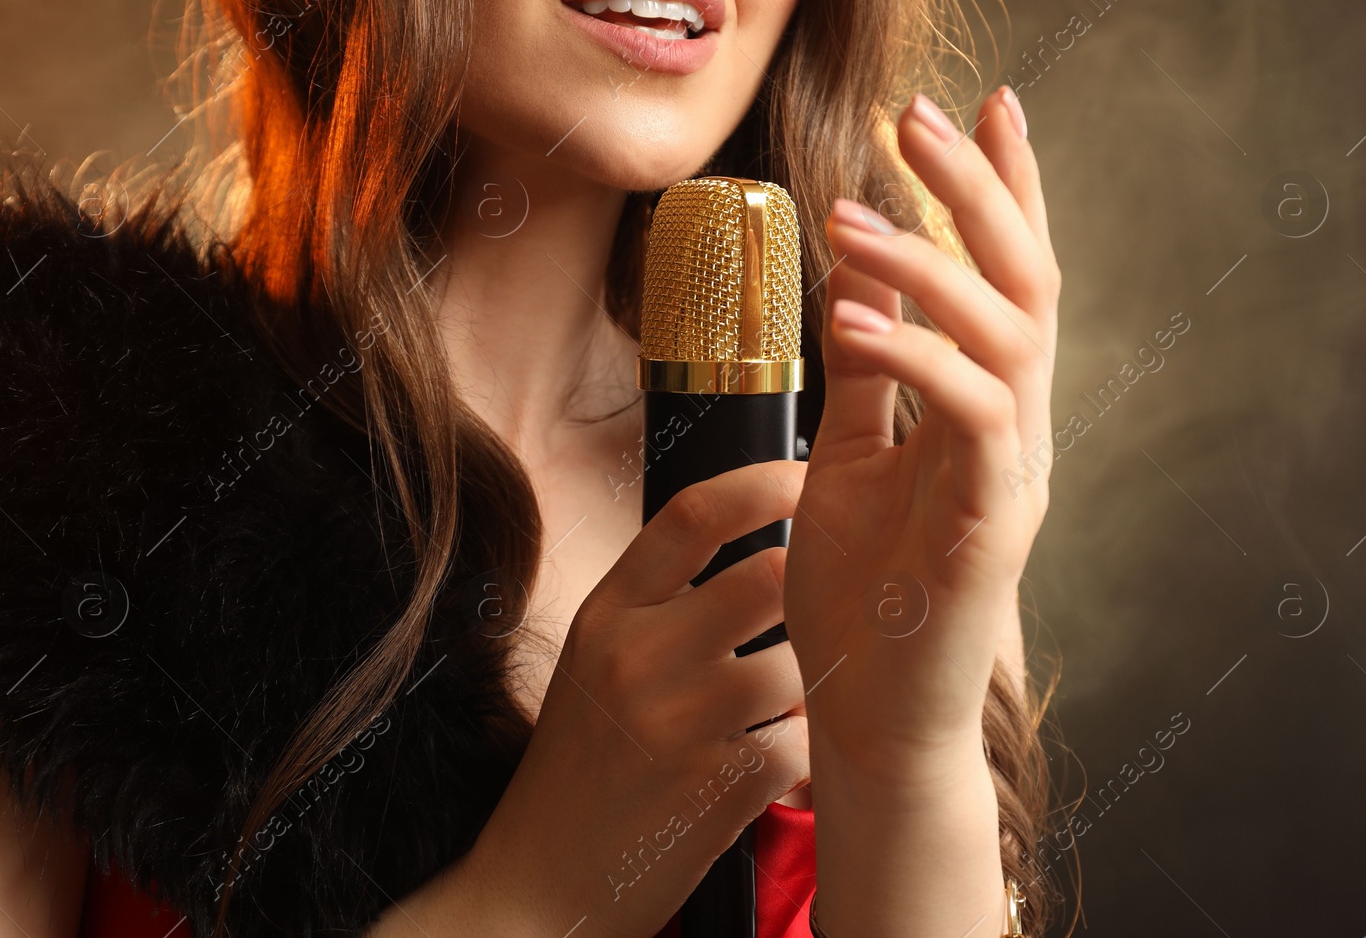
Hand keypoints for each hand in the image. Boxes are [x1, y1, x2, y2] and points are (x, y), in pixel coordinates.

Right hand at [463, 460, 811, 937]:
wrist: (538, 888)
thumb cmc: (579, 772)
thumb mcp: (594, 667)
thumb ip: (656, 609)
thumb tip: (750, 558)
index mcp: (606, 614)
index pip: (691, 515)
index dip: (761, 483)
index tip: (805, 478)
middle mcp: (637, 655)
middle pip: (768, 578)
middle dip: (811, 596)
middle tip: (827, 615)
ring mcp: (676, 721)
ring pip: (798, 665)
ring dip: (813, 687)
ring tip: (794, 710)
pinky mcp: (715, 787)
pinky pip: (802, 744)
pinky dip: (806, 755)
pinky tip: (782, 767)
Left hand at [785, 85, 1057, 781]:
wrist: (868, 715)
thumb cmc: (862, 594)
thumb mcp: (850, 460)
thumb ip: (864, 372)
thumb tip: (859, 273)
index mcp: (986, 410)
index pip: (1005, 279)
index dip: (1002, 190)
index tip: (981, 103)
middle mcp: (1016, 430)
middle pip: (1025, 283)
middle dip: (978, 191)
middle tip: (919, 113)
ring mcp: (1012, 476)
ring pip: (1007, 336)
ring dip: (931, 264)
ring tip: (856, 211)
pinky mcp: (992, 525)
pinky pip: (969, 417)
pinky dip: (916, 357)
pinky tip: (853, 316)